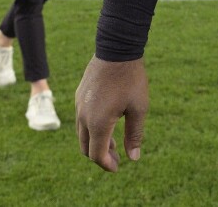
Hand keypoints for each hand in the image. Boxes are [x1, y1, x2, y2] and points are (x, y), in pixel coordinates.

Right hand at [76, 57, 148, 171]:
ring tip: (114, 142)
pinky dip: (91, 129)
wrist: (116, 50)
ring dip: (96, 142)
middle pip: (85, 148)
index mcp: (98, 123)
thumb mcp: (139, 109)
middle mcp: (83, 117)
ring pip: (82, 134)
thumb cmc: (131, 80)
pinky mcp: (79, 96)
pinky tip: (107, 123)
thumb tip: (133, 158)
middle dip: (100, 156)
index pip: (97, 155)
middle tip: (117, 158)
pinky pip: (81, 120)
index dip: (107, 165)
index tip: (118, 168)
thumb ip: (134, 135)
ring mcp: (79, 106)